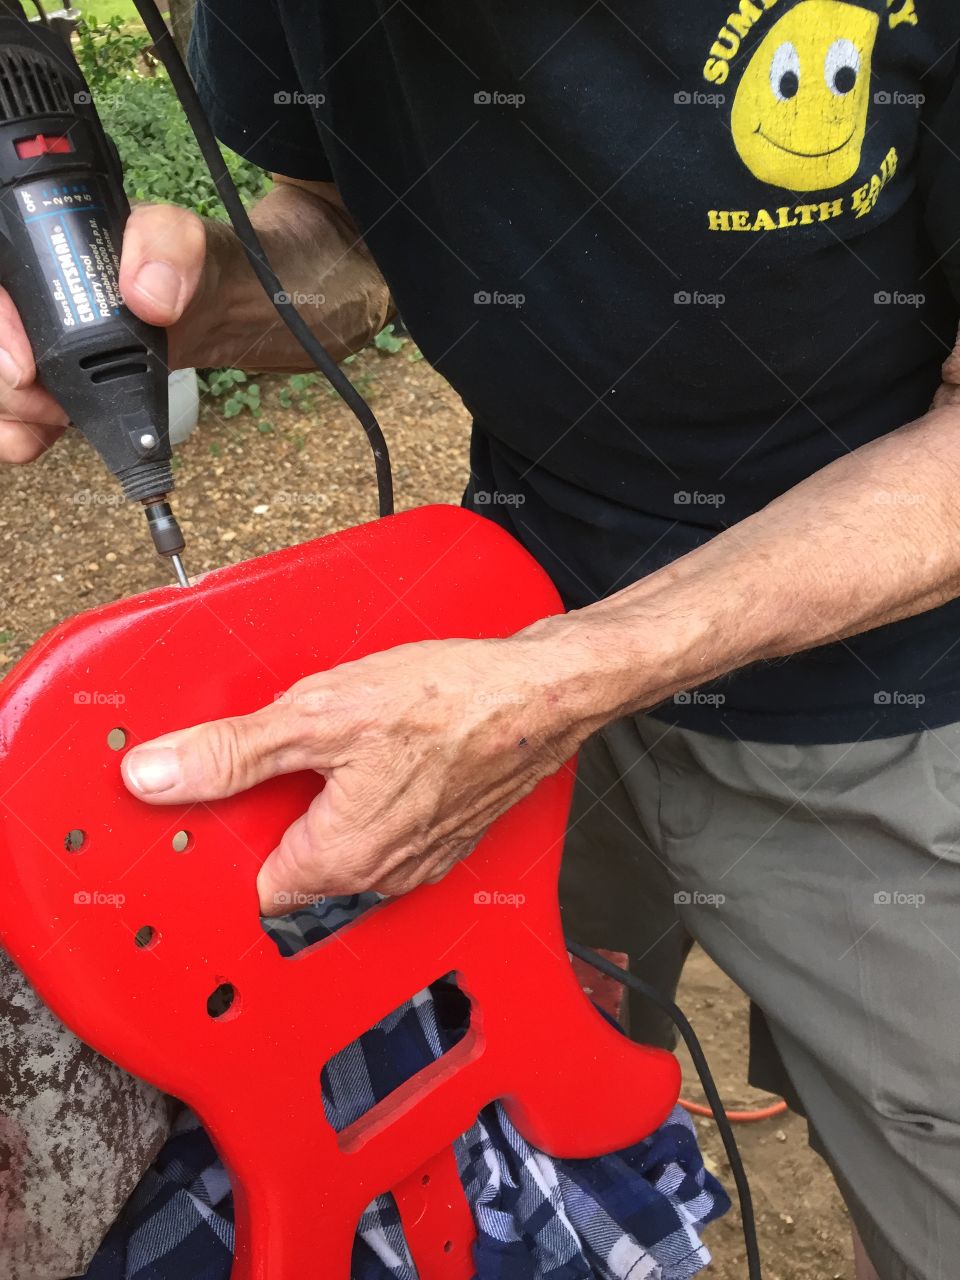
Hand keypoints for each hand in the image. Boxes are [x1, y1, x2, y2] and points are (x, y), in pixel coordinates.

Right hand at [0, 204, 207, 462]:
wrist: (209, 311)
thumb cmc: (185, 265)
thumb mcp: (183, 240)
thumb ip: (167, 247)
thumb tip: (145, 297)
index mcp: (36, 244)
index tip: (25, 370)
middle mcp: (24, 293)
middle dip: (5, 385)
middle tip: (51, 407)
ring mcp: (31, 339)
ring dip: (12, 412)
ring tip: (57, 421)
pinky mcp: (47, 378)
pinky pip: (11, 412)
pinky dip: (17, 432)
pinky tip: (40, 440)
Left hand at [121, 632, 594, 911]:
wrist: (541, 693)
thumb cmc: (448, 701)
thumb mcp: (318, 713)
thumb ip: (231, 753)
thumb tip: (157, 777)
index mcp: (338, 860)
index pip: (250, 888)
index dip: (227, 844)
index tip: (217, 807)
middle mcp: (380, 876)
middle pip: (296, 869)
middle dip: (277, 819)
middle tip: (281, 760)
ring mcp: (419, 859)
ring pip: (343, 849)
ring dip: (327, 808)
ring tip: (337, 750)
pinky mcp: (447, 836)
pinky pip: (386, 833)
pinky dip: (371, 801)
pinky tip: (380, 754)